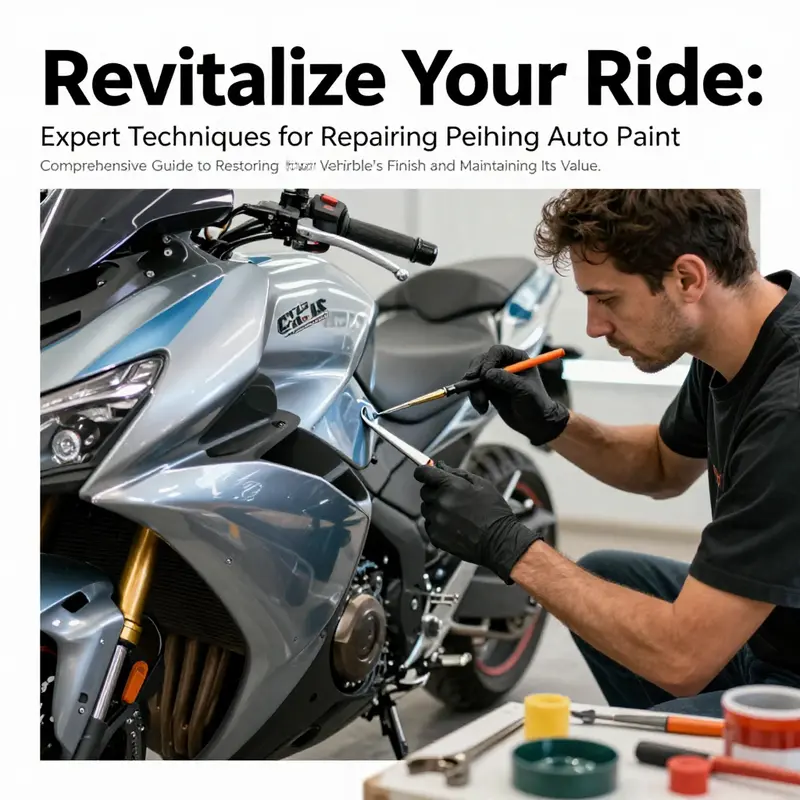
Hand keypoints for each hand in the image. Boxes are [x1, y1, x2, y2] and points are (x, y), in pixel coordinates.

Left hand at [414, 462, 544, 583]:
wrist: (499, 541)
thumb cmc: (494, 513)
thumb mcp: (482, 485)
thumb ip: (458, 473)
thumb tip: (442, 466)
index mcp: (450, 486)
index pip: (423, 473)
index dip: (423, 472)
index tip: (424, 474)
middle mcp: (440, 502)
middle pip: (424, 491)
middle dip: (434, 491)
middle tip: (451, 497)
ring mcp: (437, 520)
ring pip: (426, 509)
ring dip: (436, 508)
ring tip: (456, 514)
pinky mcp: (435, 536)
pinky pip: (429, 525)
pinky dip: (437, 524)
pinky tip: (454, 525)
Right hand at [462, 345, 569, 445]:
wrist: (535, 422)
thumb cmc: (536, 403)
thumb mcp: (523, 390)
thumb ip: (506, 380)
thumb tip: (487, 374)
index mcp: (517, 358)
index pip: (497, 352)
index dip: (489, 361)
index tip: (484, 374)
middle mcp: (504, 364)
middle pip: (482, 361)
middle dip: (475, 373)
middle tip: (470, 384)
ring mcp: (495, 377)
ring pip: (475, 376)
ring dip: (474, 390)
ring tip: (481, 404)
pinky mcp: (489, 389)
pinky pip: (475, 389)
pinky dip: (475, 398)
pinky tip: (482, 409)